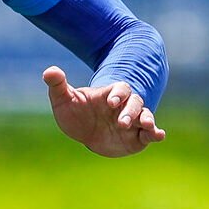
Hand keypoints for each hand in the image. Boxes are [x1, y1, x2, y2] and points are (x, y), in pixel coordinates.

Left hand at [42, 65, 165, 156]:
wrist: (85, 133)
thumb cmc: (75, 112)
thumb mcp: (63, 99)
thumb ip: (58, 85)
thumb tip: (50, 71)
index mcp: (109, 94)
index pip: (120, 88)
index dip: (118, 93)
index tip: (111, 102)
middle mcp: (124, 106)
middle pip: (135, 102)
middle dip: (130, 111)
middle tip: (121, 123)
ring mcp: (133, 121)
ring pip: (146, 116)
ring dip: (148, 120)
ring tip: (148, 126)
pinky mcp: (138, 137)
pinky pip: (150, 134)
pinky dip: (156, 134)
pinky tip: (158, 135)